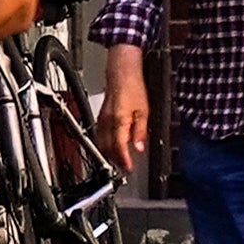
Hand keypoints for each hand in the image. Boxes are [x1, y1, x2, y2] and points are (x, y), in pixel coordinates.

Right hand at [99, 45, 149, 177]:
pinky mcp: (100, 118)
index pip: (118, 147)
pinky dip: (105, 145)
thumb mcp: (144, 111)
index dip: (123, 160)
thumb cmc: (134, 89)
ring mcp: (101, 121)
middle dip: (115, 160)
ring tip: (119, 160)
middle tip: (125, 167)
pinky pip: (99, 136)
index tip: (128, 168)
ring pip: (101, 143)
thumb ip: (140, 131)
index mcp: (118, 121)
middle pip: (107, 148)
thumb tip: (138, 147)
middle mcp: (107, 123)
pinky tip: (112, 147)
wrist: (121, 75)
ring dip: (109, 154)